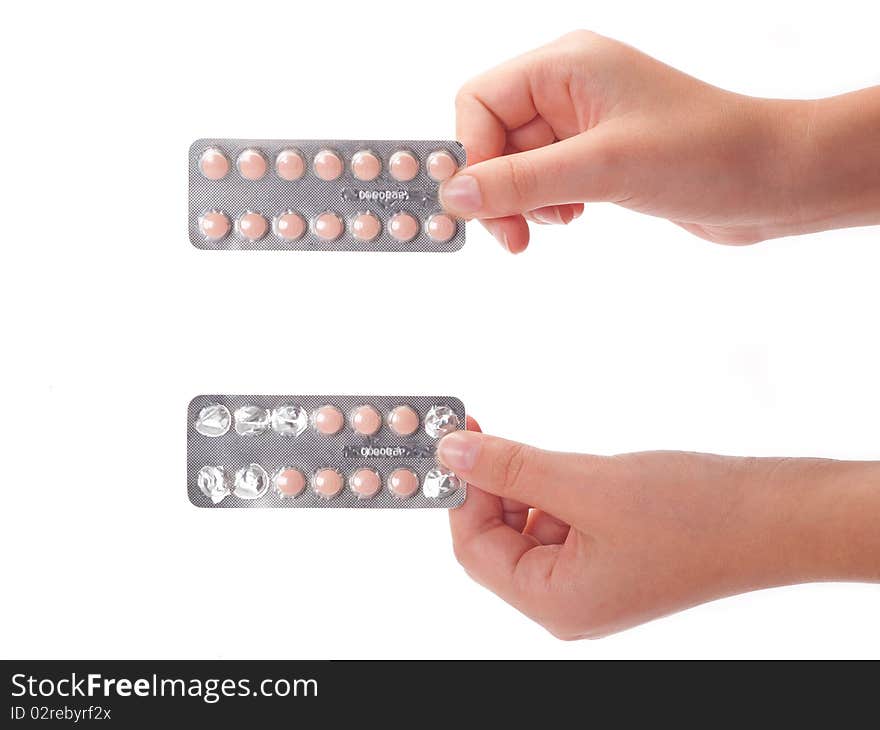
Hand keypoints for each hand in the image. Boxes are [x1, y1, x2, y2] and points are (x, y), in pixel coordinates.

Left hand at [440, 419, 879, 638]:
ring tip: (534, 448)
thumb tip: (452, 452)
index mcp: (555, 602)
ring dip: (520, 483)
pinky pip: (559, 522)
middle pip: (496, 539)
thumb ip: (512, 468)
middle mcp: (567, 600)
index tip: (454, 441)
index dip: (459, 494)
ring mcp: (589, 580)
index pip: (473, 549)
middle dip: (488, 485)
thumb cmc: (694, 515)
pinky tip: (565, 466)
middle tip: (483, 431)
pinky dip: (550, 489)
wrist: (773, 516)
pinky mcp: (608, 556)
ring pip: (526, 526)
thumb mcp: (587, 484)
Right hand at [443, 30, 879, 251]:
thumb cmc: (707, 153)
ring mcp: (584, 123)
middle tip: (511, 235)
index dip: (471, 155)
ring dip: (524, 201)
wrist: (775, 180)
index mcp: (566, 65)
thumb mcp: (603, 168)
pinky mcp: (599, 156)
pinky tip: (574, 216)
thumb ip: (522, 180)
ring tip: (558, 221)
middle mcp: (569, 88)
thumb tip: (456, 193)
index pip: (480, 102)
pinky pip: (545, 180)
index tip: (479, 206)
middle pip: (494, 137)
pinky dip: (547, 204)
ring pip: (517, 165)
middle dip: (497, 188)